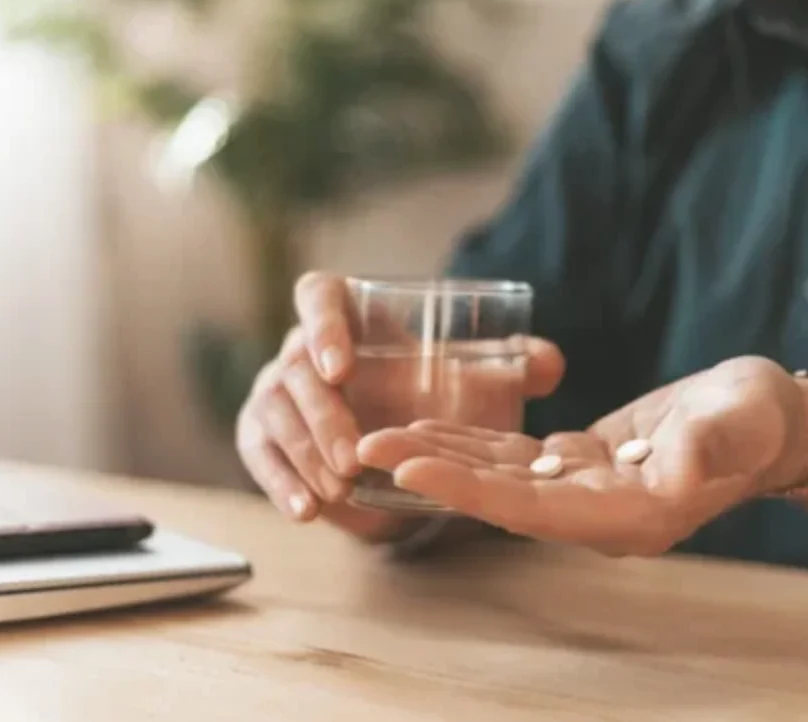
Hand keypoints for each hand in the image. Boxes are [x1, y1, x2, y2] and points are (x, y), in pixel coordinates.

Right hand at [235, 271, 565, 540]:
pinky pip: (260, 456)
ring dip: (304, 454)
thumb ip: (516, 365)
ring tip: (339, 489)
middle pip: (294, 369)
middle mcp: (300, 347)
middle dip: (323, 415)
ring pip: (274, 414)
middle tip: (355, 456)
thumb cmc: (432, 390)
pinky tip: (306, 512)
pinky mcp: (261, 435)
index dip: (323, 325)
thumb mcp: (475, 377)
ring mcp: (274, 391)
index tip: (342, 367)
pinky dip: (280, 484)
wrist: (395, 436)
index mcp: (346, 312)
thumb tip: (547, 364)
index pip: (318, 296)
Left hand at [358, 357, 807, 555]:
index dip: (469, 490)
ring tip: (379, 438)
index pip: (533, 510)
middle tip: (364, 447)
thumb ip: (712, 444)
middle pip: (499, 500)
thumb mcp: (743, 422)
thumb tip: (680, 461)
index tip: (410, 469)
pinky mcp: (581, 465)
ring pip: (498, 480)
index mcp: (631, 516)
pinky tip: (433, 428)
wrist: (768, 421)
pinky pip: (515, 459)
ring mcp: (586, 492)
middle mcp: (598, 514)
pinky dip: (472, 444)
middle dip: (432, 475)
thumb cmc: (759, 420)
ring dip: (440, 459)